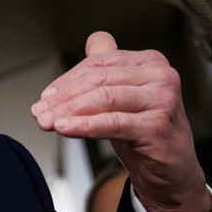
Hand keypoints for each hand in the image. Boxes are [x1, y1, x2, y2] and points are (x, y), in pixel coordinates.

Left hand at [31, 32, 209, 211]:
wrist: (170, 171)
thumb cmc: (144, 132)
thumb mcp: (123, 96)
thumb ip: (110, 68)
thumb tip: (92, 41)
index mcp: (150, 62)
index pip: (99, 63)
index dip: (67, 80)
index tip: (45, 97)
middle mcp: (160, 76)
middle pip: (98, 80)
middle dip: (63, 97)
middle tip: (40, 112)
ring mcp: (162, 100)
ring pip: (103, 99)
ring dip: (68, 111)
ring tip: (46, 122)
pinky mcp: (157, 126)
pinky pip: (111, 122)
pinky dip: (83, 125)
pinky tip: (64, 128)